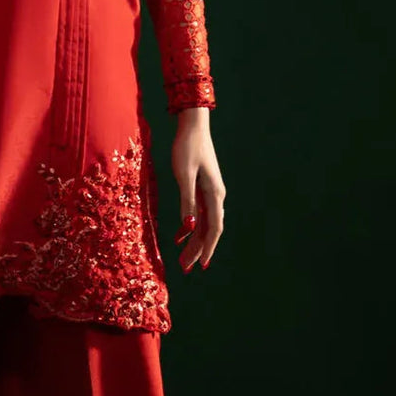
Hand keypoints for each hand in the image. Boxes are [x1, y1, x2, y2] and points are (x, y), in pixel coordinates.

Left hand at [171, 107, 224, 271]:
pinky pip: (198, 213)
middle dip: (197, 250)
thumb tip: (190, 227)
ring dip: (193, 241)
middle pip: (209, 229)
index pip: (213, 228)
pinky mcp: (202, 188)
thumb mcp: (184, 174)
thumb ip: (187, 201)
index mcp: (214, 194)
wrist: (193, 126)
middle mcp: (215, 196)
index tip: (200, 265)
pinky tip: (179, 236)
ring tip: (182, 259)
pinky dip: (189, 227)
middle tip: (186, 268)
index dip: (207, 248)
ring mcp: (210, 192)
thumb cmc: (187, 147)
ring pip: (203, 223)